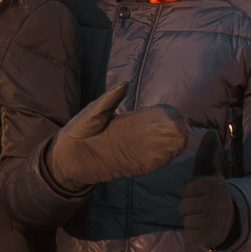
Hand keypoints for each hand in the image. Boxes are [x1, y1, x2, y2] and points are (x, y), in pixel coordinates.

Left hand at [43, 84, 185, 191]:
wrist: (65, 158)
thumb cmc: (77, 131)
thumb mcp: (92, 113)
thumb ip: (107, 101)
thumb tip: (125, 84)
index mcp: (123, 123)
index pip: (148, 119)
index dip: (163, 116)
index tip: (177, 114)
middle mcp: (129, 138)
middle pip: (156, 135)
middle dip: (171, 133)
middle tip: (186, 128)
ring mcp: (129, 153)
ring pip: (154, 150)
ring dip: (169, 147)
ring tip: (184, 142)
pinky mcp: (125, 166)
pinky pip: (146, 165)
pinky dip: (158, 162)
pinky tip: (170, 157)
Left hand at [176, 132, 235, 246]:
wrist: (232, 221)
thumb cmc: (213, 194)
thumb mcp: (209, 174)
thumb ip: (207, 154)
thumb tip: (211, 132)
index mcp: (214, 185)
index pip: (185, 189)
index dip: (191, 192)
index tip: (204, 194)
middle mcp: (216, 202)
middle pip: (183, 205)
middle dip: (191, 207)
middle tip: (206, 207)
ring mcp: (213, 221)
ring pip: (185, 220)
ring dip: (193, 220)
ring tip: (207, 217)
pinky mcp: (209, 237)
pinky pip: (190, 234)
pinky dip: (196, 233)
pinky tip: (207, 229)